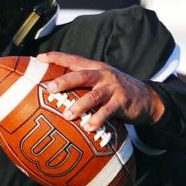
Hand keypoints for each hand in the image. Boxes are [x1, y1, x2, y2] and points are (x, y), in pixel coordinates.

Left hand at [36, 52, 163, 130]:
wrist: (146, 98)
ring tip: (67, 115)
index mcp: (95, 68)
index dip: (57, 57)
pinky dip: (97, 119)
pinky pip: (107, 111)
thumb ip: (83, 83)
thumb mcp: (101, 81)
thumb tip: (55, 90)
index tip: (40, 58)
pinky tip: (88, 127)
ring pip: (93, 95)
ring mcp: (113, 88)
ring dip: (79, 106)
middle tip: (50, 89)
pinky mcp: (121, 102)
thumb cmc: (115, 91)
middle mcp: (103, 75)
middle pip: (81, 75)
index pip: (73, 60)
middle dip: (64, 81)